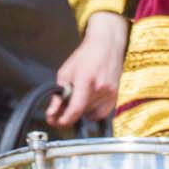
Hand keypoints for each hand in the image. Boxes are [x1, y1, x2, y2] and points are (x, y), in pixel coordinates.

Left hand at [49, 11, 127, 126]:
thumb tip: (52, 113)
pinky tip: (86, 103)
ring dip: (81, 112)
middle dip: (69, 113)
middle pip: (82, 112)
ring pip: (91, 113)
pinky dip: (93, 112)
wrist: (106, 46)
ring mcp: (110, 92)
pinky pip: (102, 113)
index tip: (57, 122)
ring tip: (76, 99)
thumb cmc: (85, 56)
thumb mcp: (65, 73)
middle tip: (60, 109)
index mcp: (86, 80)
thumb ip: (58, 95)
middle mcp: (101, 88)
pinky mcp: (116, 95)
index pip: (76, 108)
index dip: (65, 119)